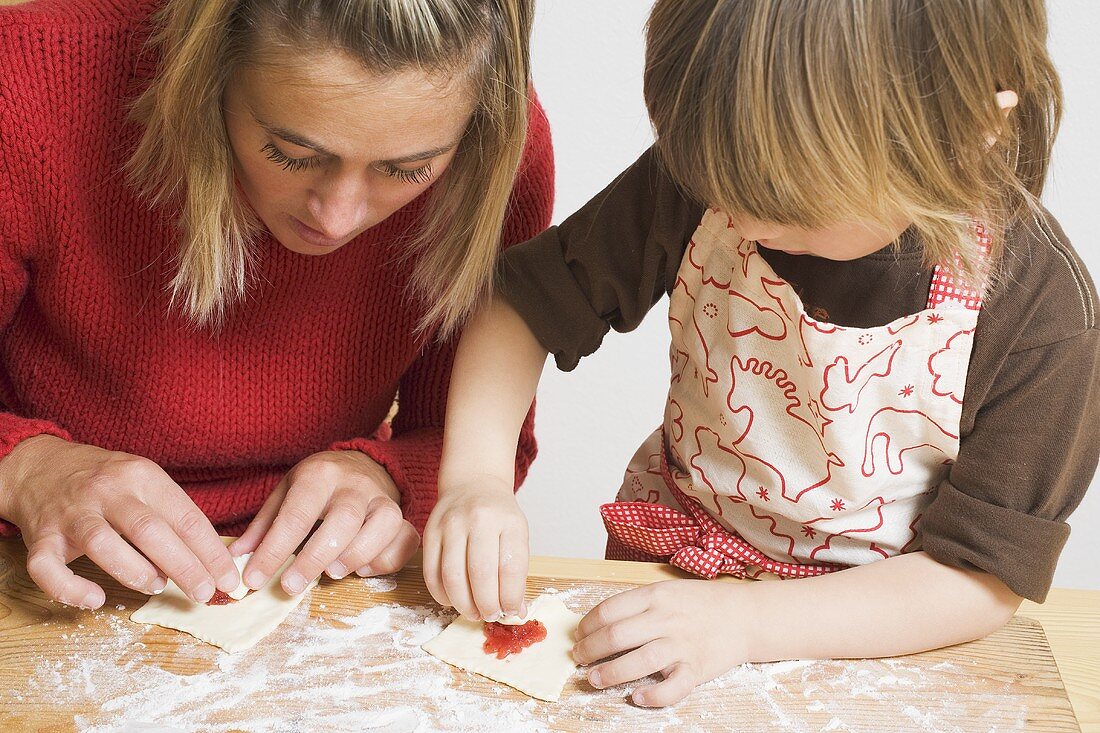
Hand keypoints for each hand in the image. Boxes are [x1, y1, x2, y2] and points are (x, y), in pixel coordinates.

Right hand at [0, 435, 238, 608]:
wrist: (40, 465)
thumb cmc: (105, 482)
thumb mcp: (144, 481)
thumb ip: (172, 514)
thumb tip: (209, 561)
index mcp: (142, 476)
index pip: (185, 517)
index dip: (211, 552)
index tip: (229, 579)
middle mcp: (107, 491)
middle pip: (150, 530)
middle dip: (184, 566)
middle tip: (204, 592)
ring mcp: (72, 513)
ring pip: (103, 544)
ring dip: (134, 571)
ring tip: (156, 586)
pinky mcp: (40, 535)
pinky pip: (47, 567)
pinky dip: (70, 588)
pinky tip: (95, 600)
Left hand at [231, 450, 418, 594]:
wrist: (363, 463)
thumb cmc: (318, 485)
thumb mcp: (286, 492)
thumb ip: (264, 525)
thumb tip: (236, 559)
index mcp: (320, 475)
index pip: (295, 515)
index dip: (273, 551)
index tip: (253, 578)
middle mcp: (354, 485)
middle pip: (342, 521)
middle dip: (315, 558)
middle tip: (291, 585)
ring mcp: (382, 499)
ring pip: (383, 525)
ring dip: (358, 554)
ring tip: (333, 573)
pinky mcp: (402, 515)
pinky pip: (405, 539)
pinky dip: (386, 559)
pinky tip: (363, 569)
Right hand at [422, 476, 528, 621]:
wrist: (473, 484)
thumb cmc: (498, 516)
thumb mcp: (517, 535)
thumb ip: (516, 573)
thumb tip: (515, 611)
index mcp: (509, 521)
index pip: (511, 567)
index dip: (511, 597)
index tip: (512, 612)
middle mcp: (479, 520)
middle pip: (481, 573)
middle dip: (487, 604)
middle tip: (491, 615)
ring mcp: (451, 524)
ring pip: (453, 576)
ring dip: (463, 604)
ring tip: (473, 612)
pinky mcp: (430, 532)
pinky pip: (431, 572)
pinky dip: (442, 594)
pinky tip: (452, 600)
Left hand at [572, 580, 749, 706]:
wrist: (746, 615)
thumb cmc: (702, 603)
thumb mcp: (668, 591)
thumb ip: (638, 605)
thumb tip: (600, 622)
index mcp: (656, 596)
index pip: (609, 611)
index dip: (587, 625)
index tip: (579, 635)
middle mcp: (666, 619)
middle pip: (616, 636)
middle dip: (589, 650)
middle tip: (579, 658)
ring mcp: (682, 645)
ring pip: (638, 661)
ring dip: (609, 673)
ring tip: (593, 679)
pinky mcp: (697, 669)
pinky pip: (672, 688)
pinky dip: (653, 696)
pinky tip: (637, 697)